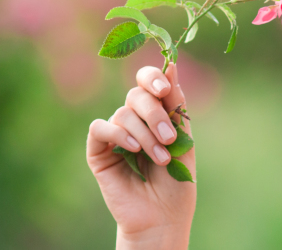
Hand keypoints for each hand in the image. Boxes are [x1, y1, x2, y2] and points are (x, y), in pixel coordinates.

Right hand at [86, 63, 195, 249]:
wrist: (163, 217)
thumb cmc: (176, 182)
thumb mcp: (184, 140)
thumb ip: (176, 106)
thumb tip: (171, 64)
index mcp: (155, 113)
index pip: (148, 82)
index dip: (154, 77)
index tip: (165, 88)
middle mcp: (133, 120)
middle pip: (137, 95)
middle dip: (155, 114)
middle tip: (170, 138)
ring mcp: (114, 135)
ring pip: (124, 113)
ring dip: (145, 134)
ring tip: (160, 158)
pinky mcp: (98, 151)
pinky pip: (100, 128)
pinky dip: (118, 134)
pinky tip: (132, 148)